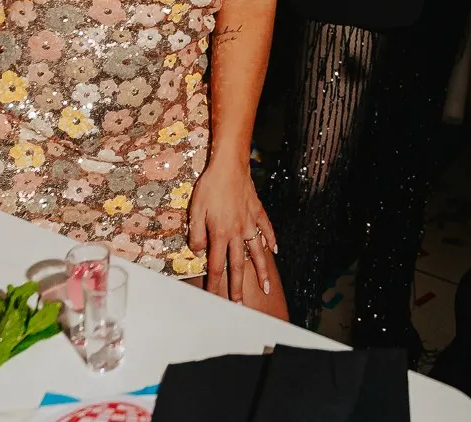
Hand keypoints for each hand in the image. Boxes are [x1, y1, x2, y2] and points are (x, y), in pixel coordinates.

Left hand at [187, 160, 277, 303]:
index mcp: (220, 234)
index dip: (215, 285)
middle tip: (240, 306)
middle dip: (238, 287)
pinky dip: (271, 240)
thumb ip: (197, 234)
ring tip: (267, 287)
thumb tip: (199, 252)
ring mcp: (250, 222)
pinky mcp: (258, 211)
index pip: (217, 266)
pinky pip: (266, 228)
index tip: (215, 300)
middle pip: (238, 266)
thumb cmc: (210, 187)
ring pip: (257, 252)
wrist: (230, 165)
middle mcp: (237, 233)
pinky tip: (274, 250)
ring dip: (261, 271)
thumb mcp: (195, 210)